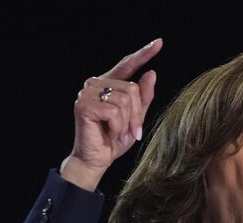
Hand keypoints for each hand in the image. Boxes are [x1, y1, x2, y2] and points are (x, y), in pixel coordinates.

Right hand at [61, 38, 162, 190]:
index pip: (127, 65)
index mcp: (108, 84)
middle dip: (137, 114)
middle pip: (132, 88)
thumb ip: (143, 97)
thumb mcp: (135, 118)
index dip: (143, 54)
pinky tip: (110, 133)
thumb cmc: (114, 140)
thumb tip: (151, 73)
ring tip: (119, 133)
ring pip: (125, 99)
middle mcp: (96, 84)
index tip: (159, 43)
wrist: (96, 160)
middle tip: (131, 132)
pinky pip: (115, 111)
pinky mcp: (84, 105)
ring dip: (127, 122)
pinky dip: (118, 126)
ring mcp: (87, 93)